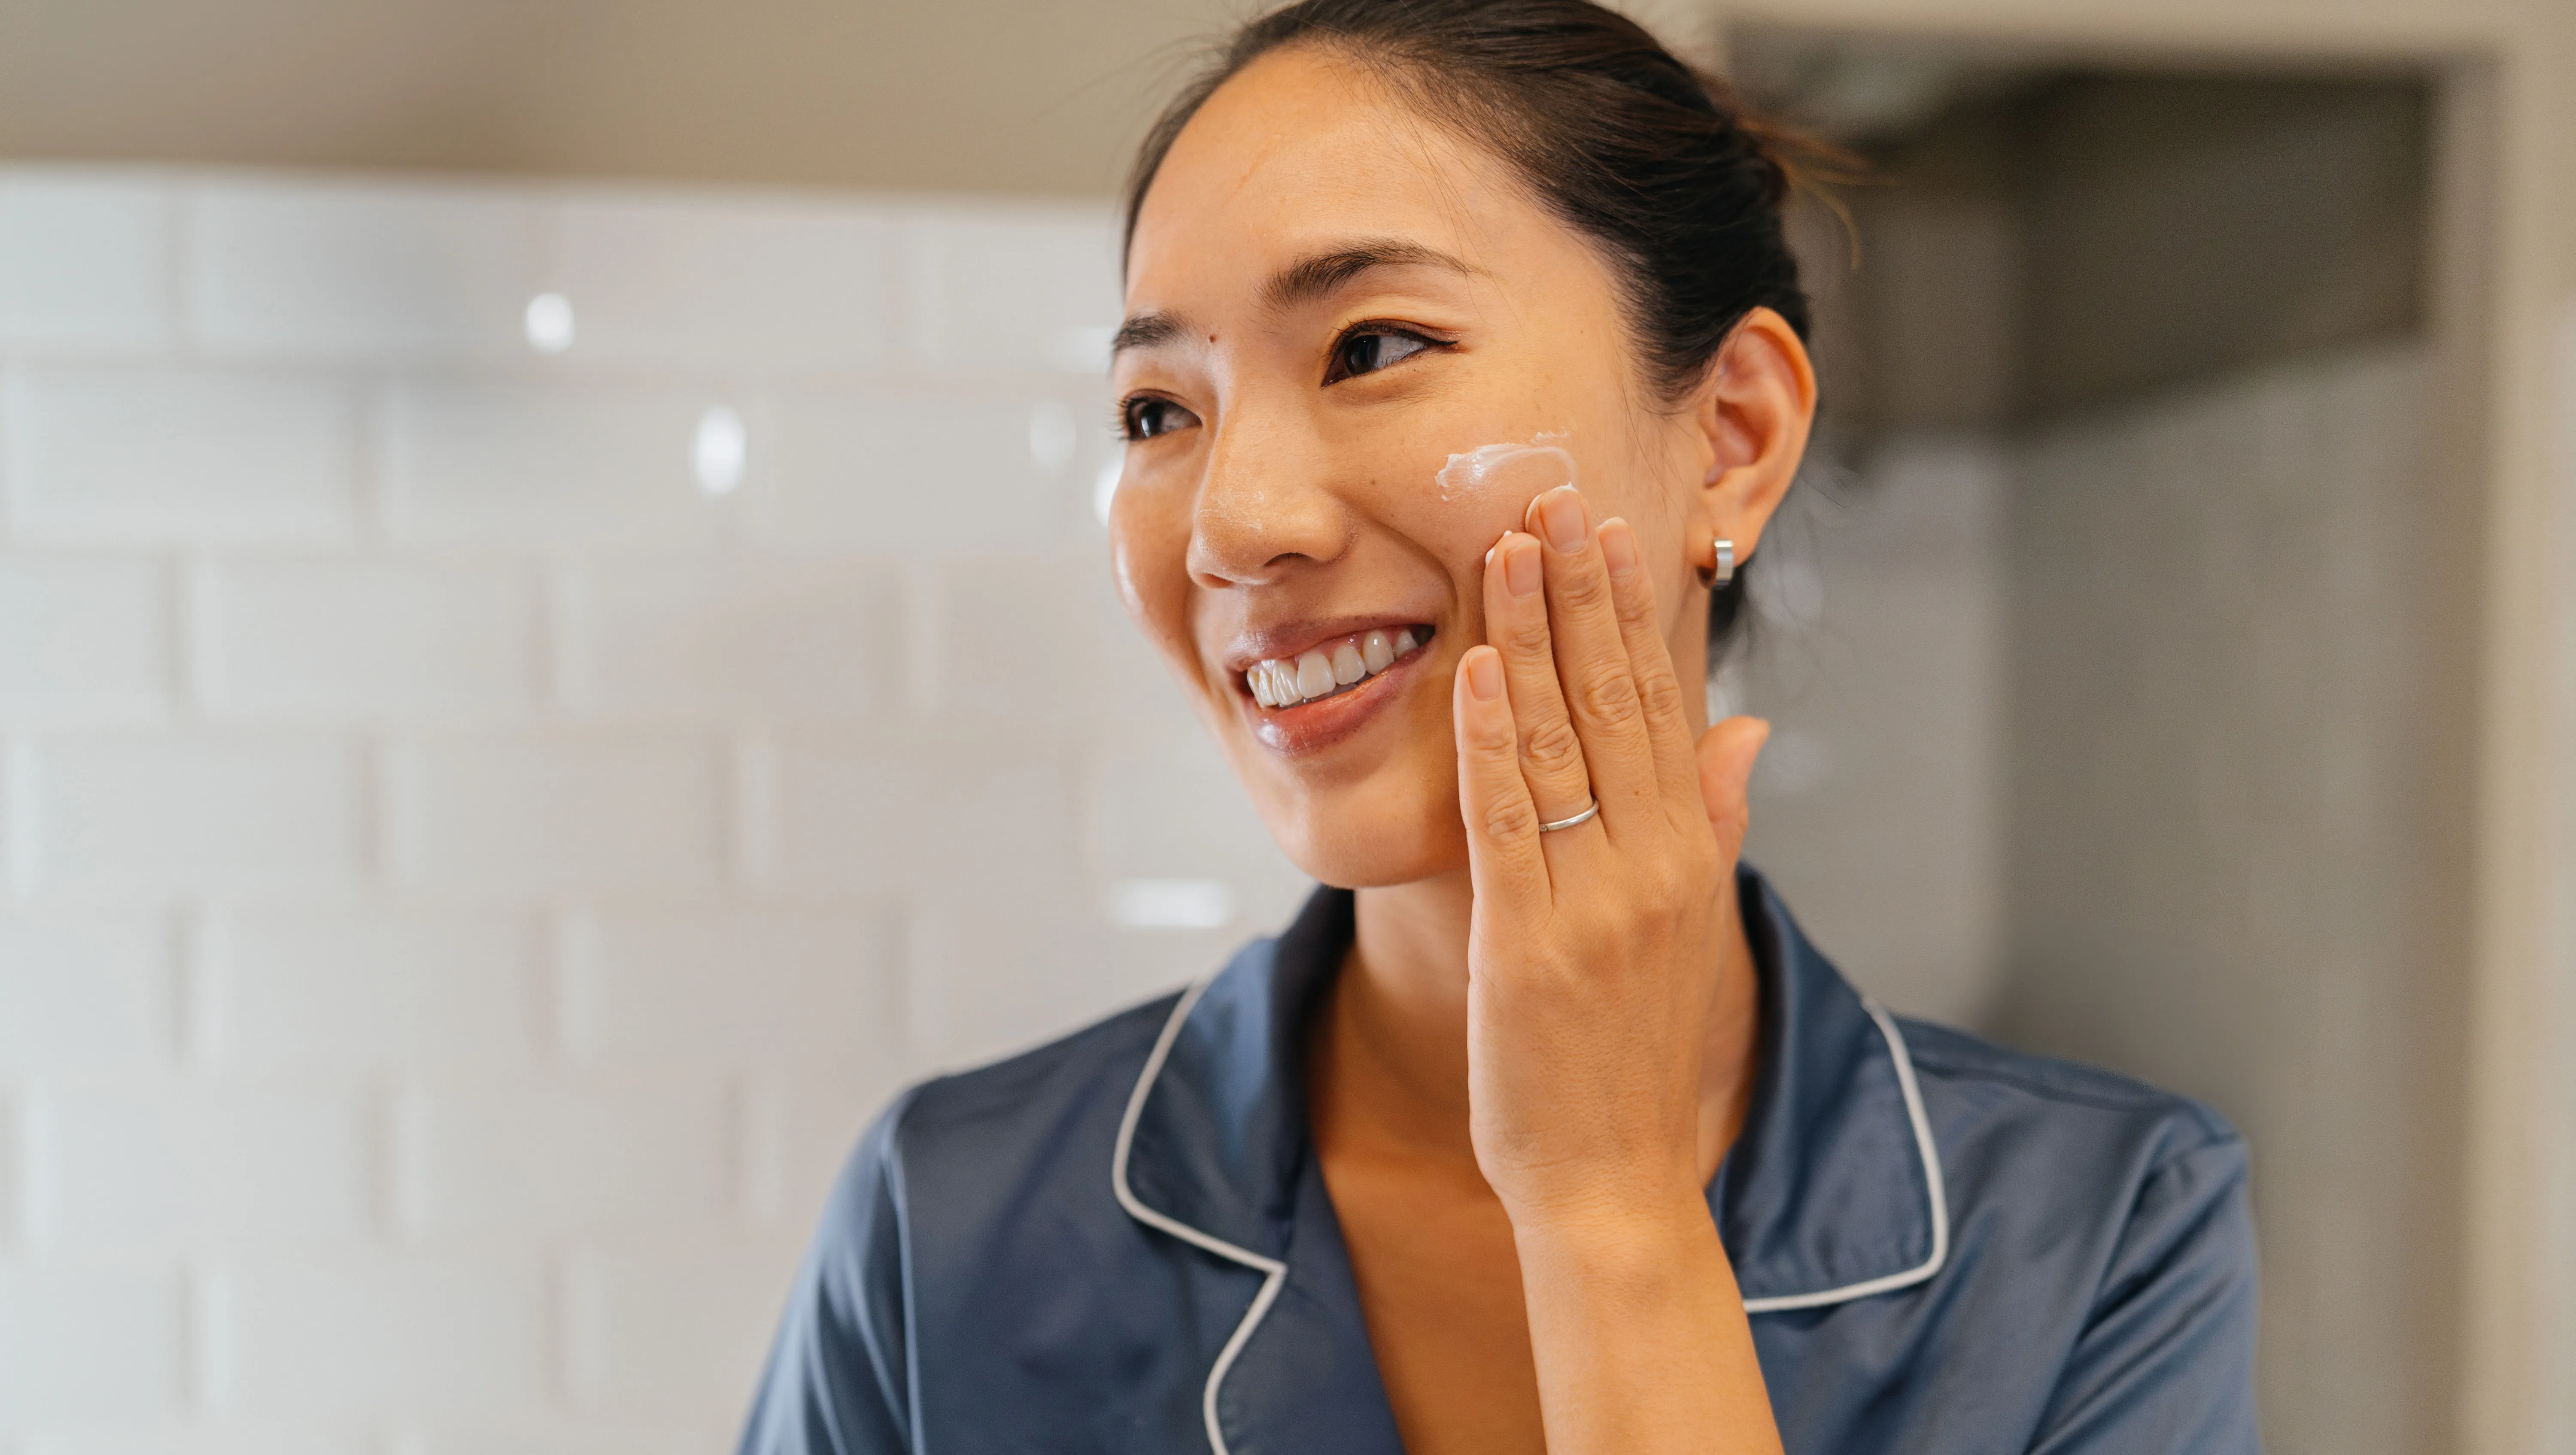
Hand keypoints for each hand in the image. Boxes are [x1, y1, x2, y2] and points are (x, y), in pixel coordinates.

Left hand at [1451, 483, 1768, 1234]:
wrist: (1615, 1178)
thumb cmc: (1635, 1052)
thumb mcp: (1693, 926)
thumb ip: (1715, 817)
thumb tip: (1747, 727)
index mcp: (1689, 854)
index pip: (1662, 705)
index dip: (1632, 614)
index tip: (1610, 531)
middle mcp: (1654, 866)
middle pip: (1617, 704)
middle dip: (1583, 596)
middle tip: (1556, 500)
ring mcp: (1595, 905)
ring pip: (1563, 743)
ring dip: (1532, 640)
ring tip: (1508, 551)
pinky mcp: (1528, 945)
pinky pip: (1508, 824)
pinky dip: (1492, 742)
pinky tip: (1476, 672)